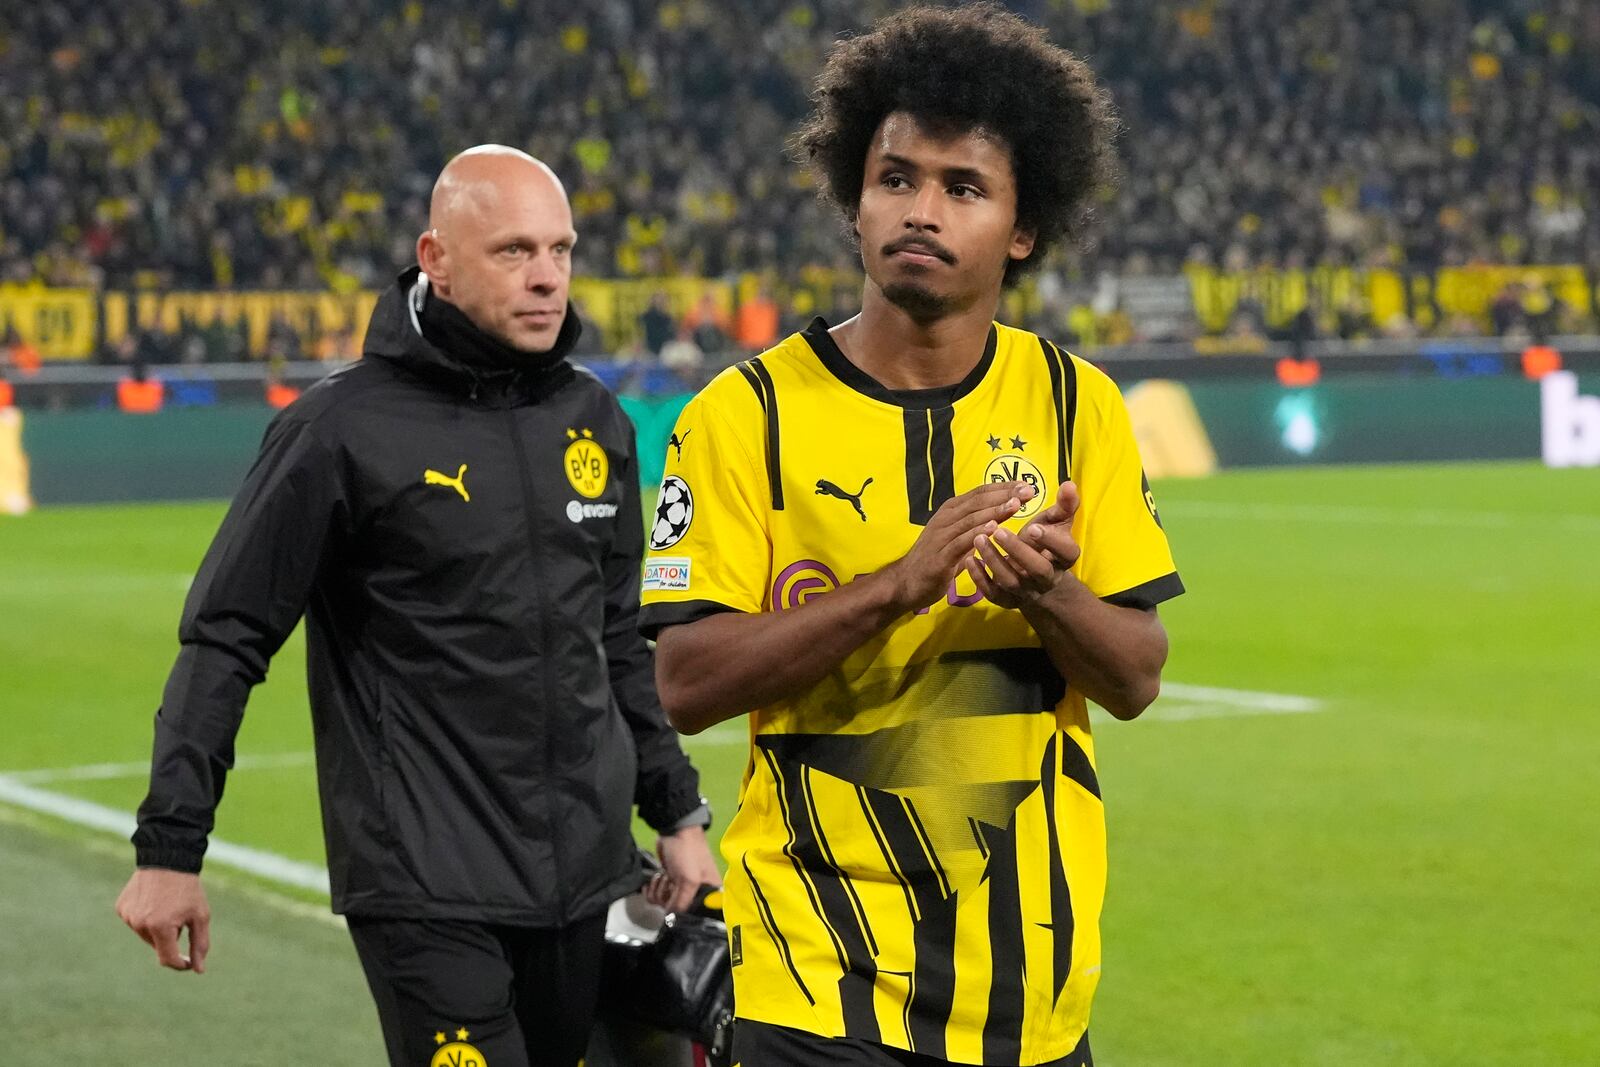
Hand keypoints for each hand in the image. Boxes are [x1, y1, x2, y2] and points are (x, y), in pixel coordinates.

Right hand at [115, 868, 210, 972]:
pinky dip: (145, 917)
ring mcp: (128, 916)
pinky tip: (153, 900)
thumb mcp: (200, 916)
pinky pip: (135, 921)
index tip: (189, 962)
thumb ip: (199, 945)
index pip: (167, 959)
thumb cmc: (188, 889)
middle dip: (171, 937)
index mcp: (161, 927)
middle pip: (158, 945)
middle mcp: (140, 924)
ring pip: (146, 934)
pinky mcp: (121, 908)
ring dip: (158, 927)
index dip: (180, 963)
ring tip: (167, 905)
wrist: (168, 858)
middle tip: (180, 916)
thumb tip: (198, 970)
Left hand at [647, 825, 721, 913]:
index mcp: (710, 893)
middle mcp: (697, 893)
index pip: (697, 915)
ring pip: (664, 904)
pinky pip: (656, 896)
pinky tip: (656, 877)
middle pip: (677, 911)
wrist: (674, 829)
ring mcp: (680, 888)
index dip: (684, 912)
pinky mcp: (668, 882)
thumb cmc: (688, 851)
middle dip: (668, 897)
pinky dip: (652, 887)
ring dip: (659, 890)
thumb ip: (681, 903)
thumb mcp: (689, 880)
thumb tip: (671, 918)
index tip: (677, 900)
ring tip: (665, 875)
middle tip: (671, 883)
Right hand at [882, 481, 1034, 611]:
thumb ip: (975, 526)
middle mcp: (946, 518)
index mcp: (951, 511)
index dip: (1003, 487)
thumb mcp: (958, 538)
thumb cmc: (936, 559)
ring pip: (971, 518)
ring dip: (994, 510)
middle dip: (1004, 494)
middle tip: (1029, 490)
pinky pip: (961, 542)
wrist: (907, 582)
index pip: (980, 493)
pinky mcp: (940, 556)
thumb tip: (1001, 516)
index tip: (1027, 485)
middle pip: (978, 501)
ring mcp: (941, 535)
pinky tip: (994, 528)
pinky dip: (977, 533)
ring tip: (1016, 504)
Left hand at [966, 480, 1081, 609]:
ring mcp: (1027, 591)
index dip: (1051, 540)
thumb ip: (1064, 506)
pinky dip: (980, 579)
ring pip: (1012, 582)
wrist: (1037, 580)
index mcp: (1064, 559)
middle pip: (1037, 569)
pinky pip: (994, 594)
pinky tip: (970, 560)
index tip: (1033, 526)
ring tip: (978, 539)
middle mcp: (1047, 578)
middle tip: (999, 531)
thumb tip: (1069, 484)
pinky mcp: (1007, 600)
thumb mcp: (1057, 525)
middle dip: (1018, 550)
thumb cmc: (1045, 544)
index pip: (1066, 552)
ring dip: (994, 561)